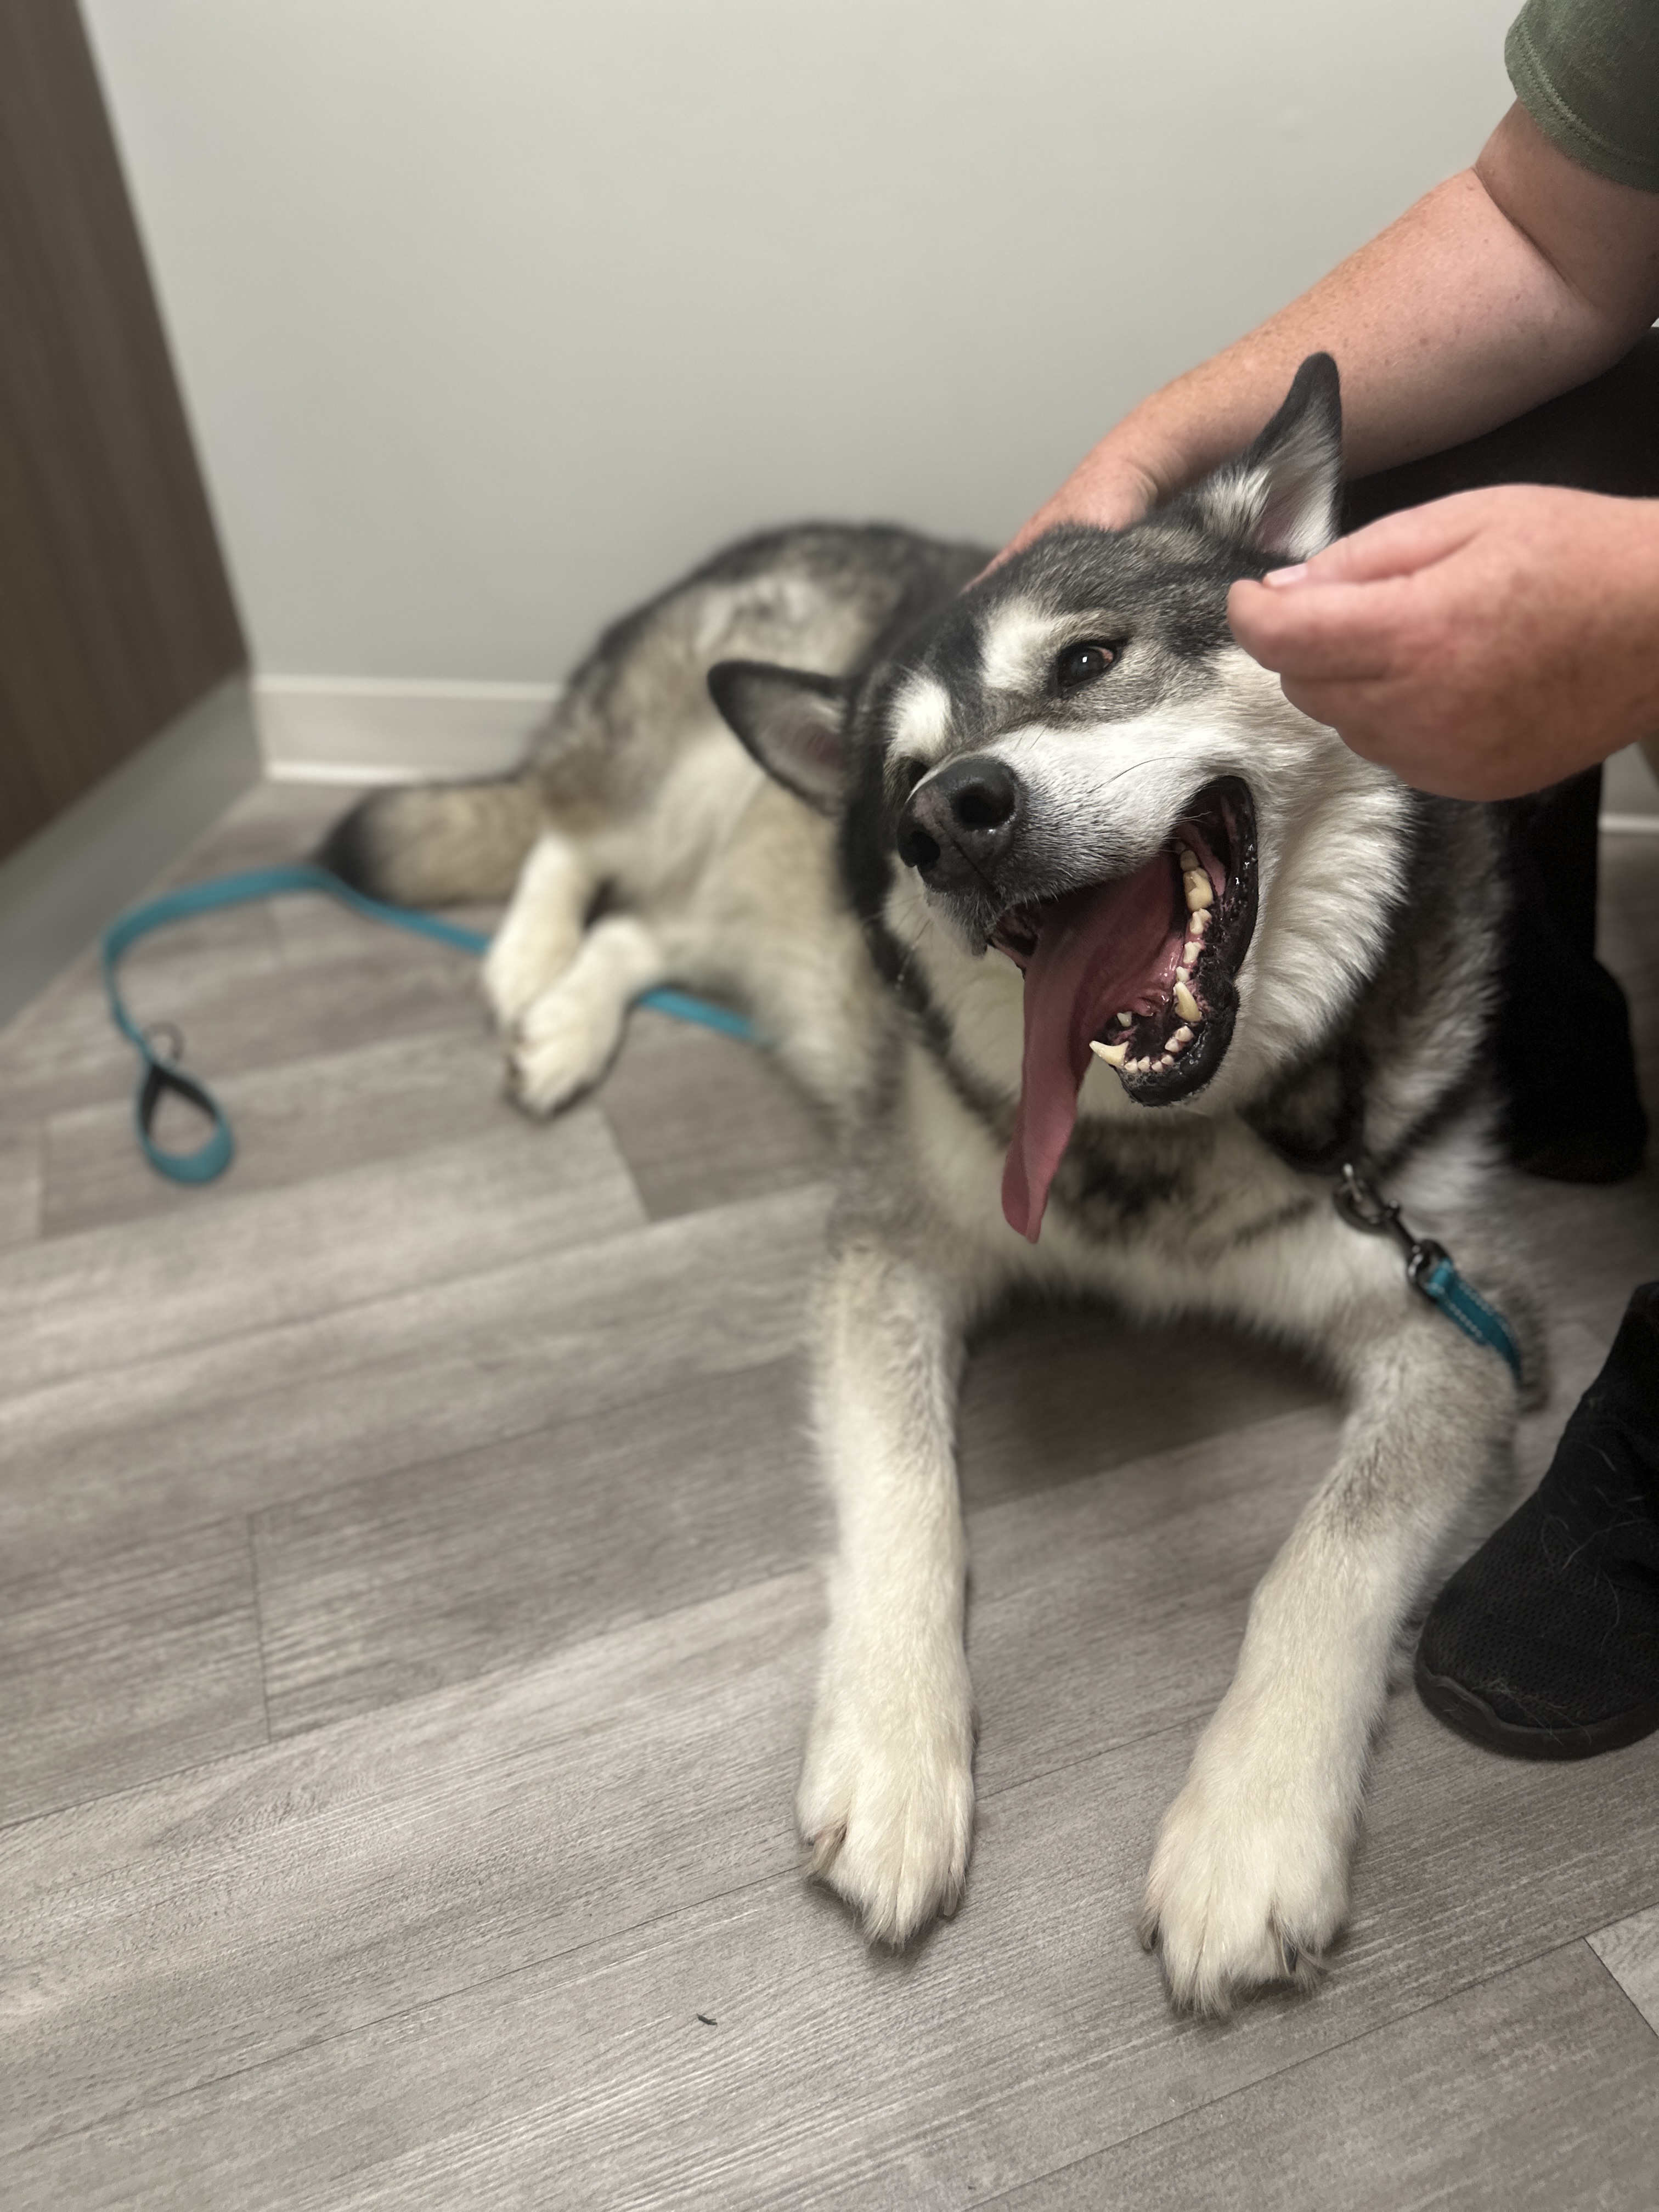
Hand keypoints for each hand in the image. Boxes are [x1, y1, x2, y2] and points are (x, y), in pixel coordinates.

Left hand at [1227, 485, 1658, 798]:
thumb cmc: (1576, 554)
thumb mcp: (1464, 517)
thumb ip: (1362, 558)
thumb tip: (1284, 590)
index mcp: (1416, 633)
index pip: (1283, 641)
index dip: (1251, 613)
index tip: (1251, 595)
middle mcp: (1423, 709)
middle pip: (1303, 688)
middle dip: (1309, 644)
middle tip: (1357, 604)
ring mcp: (1446, 758)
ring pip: (1343, 725)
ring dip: (1353, 683)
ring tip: (1418, 638)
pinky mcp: (1469, 784)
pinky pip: (1391, 754)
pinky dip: (1395, 718)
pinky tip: (1446, 679)